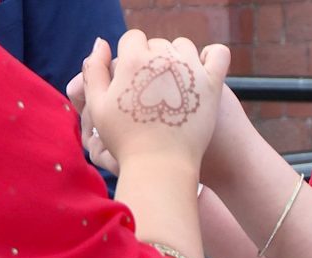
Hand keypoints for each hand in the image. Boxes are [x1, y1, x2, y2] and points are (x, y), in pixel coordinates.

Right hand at [79, 31, 229, 174]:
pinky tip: (201, 71)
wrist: (160, 165)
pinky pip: (218, 54)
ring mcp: (191, 68)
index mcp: (133, 60)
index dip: (128, 57)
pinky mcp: (212, 82)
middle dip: (151, 60)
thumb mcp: (98, 106)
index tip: (129, 79)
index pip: (132, 39)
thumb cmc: (125, 140)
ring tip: (171, 85)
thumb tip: (101, 42)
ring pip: (184, 46)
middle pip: (157, 44)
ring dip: (177, 58)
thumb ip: (93, 71)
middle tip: (148, 90)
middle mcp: (163, 57)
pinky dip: (211, 56)